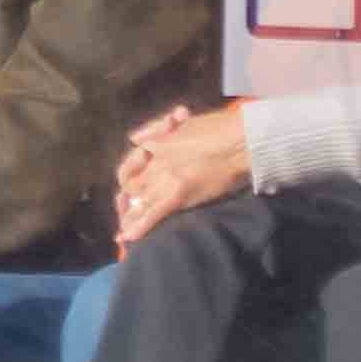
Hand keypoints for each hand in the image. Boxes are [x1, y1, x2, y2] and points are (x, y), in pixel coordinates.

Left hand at [113, 101, 253, 249]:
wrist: (238, 140)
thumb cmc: (217, 128)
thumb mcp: (180, 123)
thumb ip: (155, 130)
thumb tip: (132, 138)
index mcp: (154, 145)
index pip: (128, 168)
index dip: (127, 182)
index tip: (128, 193)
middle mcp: (153, 162)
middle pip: (131, 188)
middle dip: (128, 202)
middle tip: (129, 216)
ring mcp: (164, 179)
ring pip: (138, 203)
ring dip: (129, 219)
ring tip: (122, 234)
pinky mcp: (178, 194)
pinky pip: (153, 214)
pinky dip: (140, 227)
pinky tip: (129, 238)